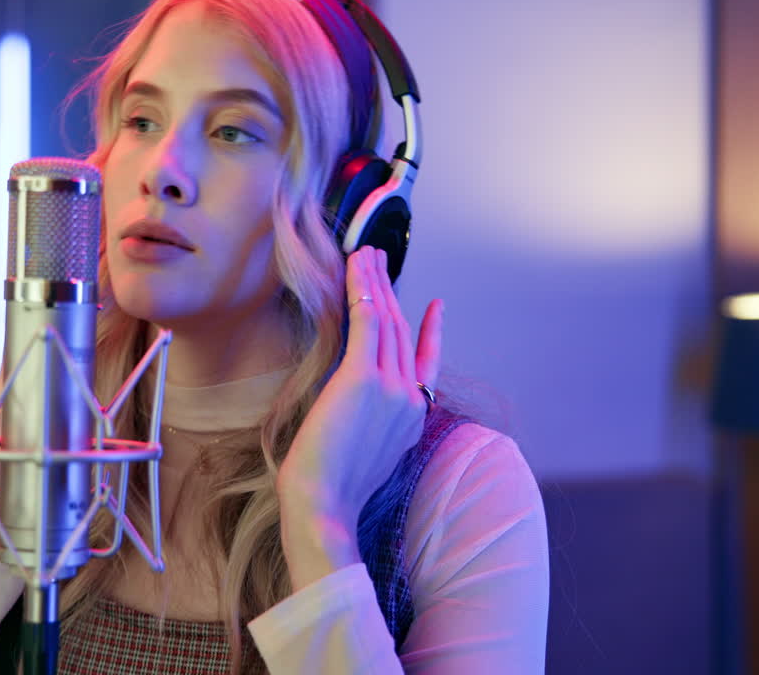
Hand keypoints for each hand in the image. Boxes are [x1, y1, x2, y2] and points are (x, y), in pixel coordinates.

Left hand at [276, 246, 442, 588]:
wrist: (324, 506)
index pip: (427, 365)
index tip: (434, 307)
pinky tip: (358, 266)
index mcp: (411, 420)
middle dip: (390, 291)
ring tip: (366, 253)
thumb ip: (367, 425)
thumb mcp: (362, 456)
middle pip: (403, 331)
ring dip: (375, 281)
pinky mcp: (364, 377)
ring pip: (386, 319)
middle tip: (379, 260)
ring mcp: (391, 387)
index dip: (431, 332)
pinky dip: (364, 287)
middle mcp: (409, 399)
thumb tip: (349, 407)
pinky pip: (368, 319)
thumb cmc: (328, 492)